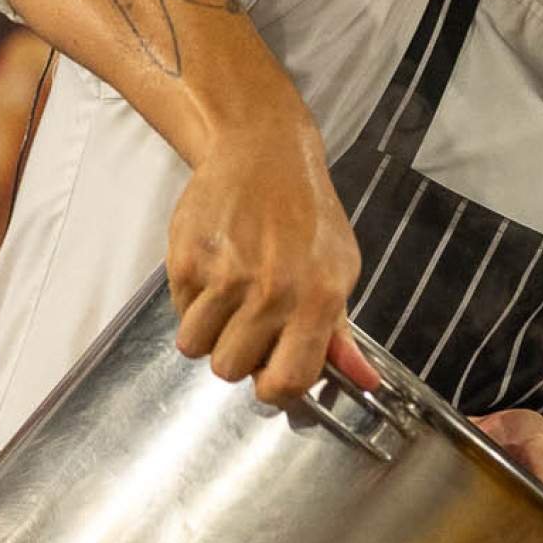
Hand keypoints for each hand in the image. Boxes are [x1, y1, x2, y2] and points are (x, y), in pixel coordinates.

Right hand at [167, 114, 372, 404]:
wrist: (264, 154)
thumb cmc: (307, 217)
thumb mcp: (339, 272)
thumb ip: (341, 335)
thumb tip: (364, 382)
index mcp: (320, 298)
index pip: (289, 381)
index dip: (275, 388)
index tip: (271, 374)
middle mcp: (273, 291)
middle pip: (231, 370)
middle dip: (237, 354)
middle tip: (249, 321)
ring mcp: (226, 275)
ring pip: (196, 347)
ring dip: (208, 331)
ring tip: (229, 297)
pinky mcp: (188, 260)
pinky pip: (178, 313)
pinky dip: (191, 302)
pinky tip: (214, 271)